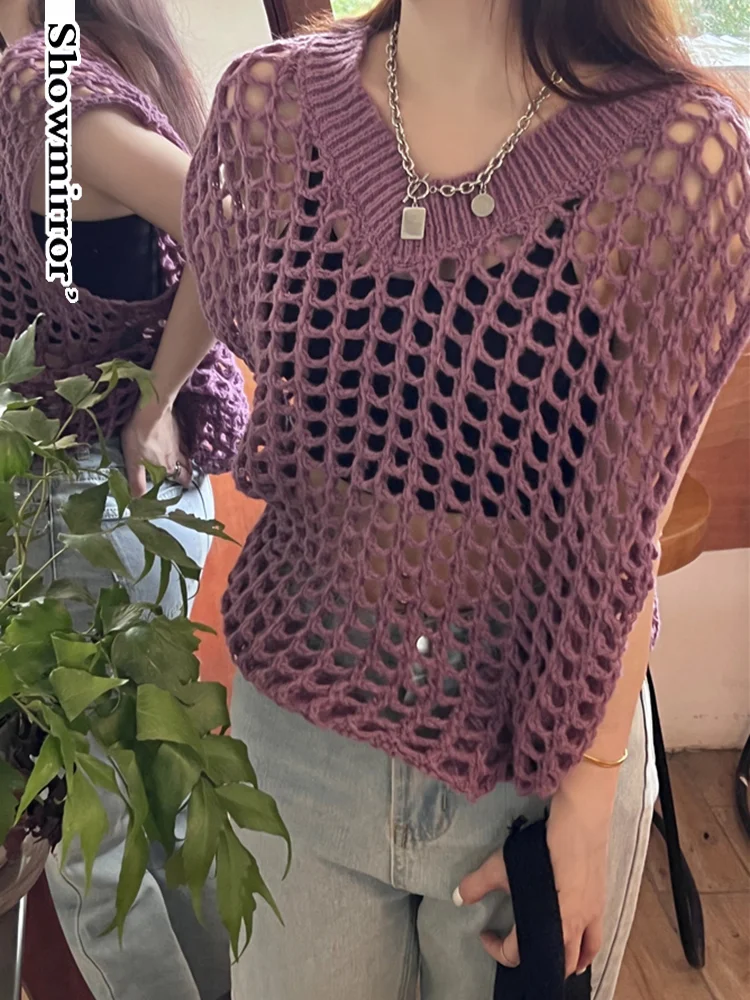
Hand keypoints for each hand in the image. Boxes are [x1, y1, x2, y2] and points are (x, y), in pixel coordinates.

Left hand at [121, 398, 190, 496]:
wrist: (150, 411)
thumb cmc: (139, 437)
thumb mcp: (133, 462)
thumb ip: (136, 482)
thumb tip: (137, 498)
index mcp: (167, 466)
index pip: (181, 478)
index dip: (182, 482)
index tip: (183, 485)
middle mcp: (177, 456)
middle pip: (188, 468)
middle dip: (188, 473)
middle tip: (186, 475)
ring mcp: (180, 441)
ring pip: (188, 454)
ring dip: (188, 460)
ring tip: (186, 462)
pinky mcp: (179, 428)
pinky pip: (186, 440)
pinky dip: (186, 444)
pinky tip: (182, 442)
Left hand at [456, 769, 616, 977]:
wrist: (577, 826)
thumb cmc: (541, 849)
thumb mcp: (502, 865)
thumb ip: (478, 884)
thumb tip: (457, 898)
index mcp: (543, 925)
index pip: (516, 954)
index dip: (496, 949)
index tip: (486, 933)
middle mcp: (569, 930)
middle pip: (555, 964)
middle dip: (535, 963)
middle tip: (520, 948)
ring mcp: (588, 919)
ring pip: (579, 957)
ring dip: (566, 964)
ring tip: (554, 960)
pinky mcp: (599, 906)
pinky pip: (595, 940)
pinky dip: (587, 952)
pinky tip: (581, 948)